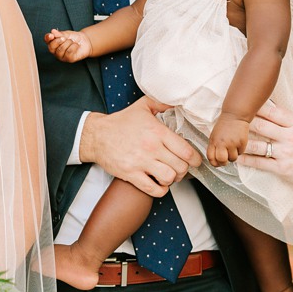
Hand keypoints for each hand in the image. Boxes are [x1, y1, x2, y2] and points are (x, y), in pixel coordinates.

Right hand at [45, 28, 91, 62]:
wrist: (85, 41)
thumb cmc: (74, 37)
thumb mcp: (67, 34)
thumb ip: (60, 34)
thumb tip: (53, 31)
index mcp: (53, 42)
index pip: (47, 40)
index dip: (47, 38)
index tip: (51, 35)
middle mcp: (56, 51)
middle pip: (52, 47)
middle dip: (58, 41)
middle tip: (65, 38)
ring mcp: (62, 56)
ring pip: (61, 50)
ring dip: (68, 43)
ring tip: (72, 42)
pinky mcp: (69, 59)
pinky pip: (69, 52)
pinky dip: (74, 47)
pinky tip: (76, 46)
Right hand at [79, 98, 200, 197]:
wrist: (97, 135)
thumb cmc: (121, 122)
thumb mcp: (142, 106)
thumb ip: (162, 102)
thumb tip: (178, 101)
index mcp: (157, 131)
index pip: (186, 151)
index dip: (195, 159)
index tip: (195, 160)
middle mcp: (151, 147)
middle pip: (181, 167)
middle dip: (184, 169)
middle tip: (180, 167)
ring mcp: (141, 162)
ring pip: (169, 178)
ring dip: (172, 179)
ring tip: (169, 174)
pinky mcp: (131, 175)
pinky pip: (154, 190)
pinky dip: (160, 190)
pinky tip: (159, 183)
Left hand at [206, 112, 251, 167]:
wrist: (234, 115)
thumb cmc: (223, 126)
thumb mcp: (214, 135)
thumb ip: (214, 147)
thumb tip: (216, 160)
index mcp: (213, 141)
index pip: (211, 158)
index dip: (214, 163)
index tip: (217, 162)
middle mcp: (222, 143)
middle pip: (222, 161)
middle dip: (224, 162)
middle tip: (226, 158)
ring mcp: (232, 143)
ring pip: (233, 159)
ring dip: (233, 155)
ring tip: (232, 146)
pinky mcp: (241, 143)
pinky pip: (240, 153)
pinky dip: (239, 150)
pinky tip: (238, 142)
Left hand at [236, 98, 292, 192]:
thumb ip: (287, 120)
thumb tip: (267, 106)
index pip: (272, 111)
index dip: (256, 105)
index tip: (244, 102)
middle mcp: (290, 137)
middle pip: (261, 125)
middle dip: (244, 121)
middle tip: (230, 117)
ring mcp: (286, 154)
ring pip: (257, 145)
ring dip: (241, 141)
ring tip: (228, 137)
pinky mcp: (282, 169)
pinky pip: (259, 163)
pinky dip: (246, 159)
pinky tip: (237, 156)